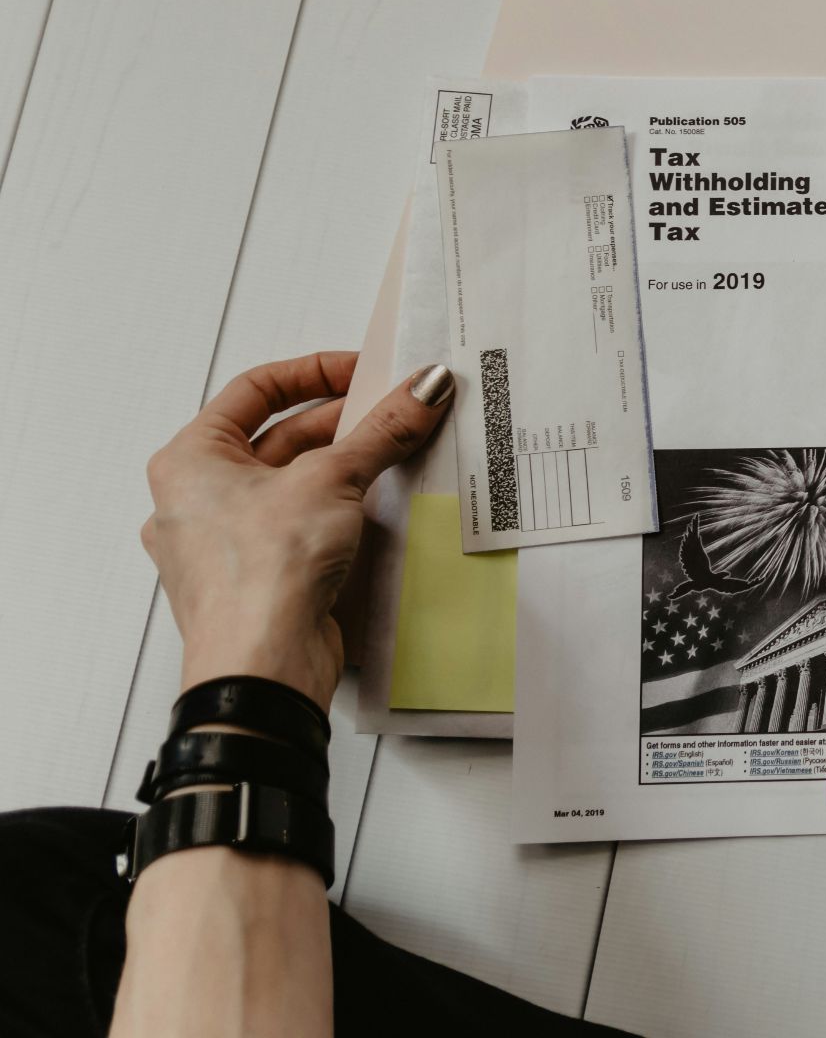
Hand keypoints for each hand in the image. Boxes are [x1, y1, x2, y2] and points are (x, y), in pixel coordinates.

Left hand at [141, 352, 452, 708]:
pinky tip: (375, 508)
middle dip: (342, 424)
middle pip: (279, 438)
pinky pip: (301, 527)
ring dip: (344, 468)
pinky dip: (338, 511)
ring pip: (293, 485)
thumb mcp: (331, 479)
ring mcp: (226, 543)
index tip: (365, 372)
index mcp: (188, 459)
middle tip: (396, 412)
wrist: (261, 668)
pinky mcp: (260, 579)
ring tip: (394, 454)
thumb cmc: (259, 577)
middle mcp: (198, 499)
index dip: (315, 373)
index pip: (255, 390)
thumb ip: (381, 431)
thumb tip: (421, 390)